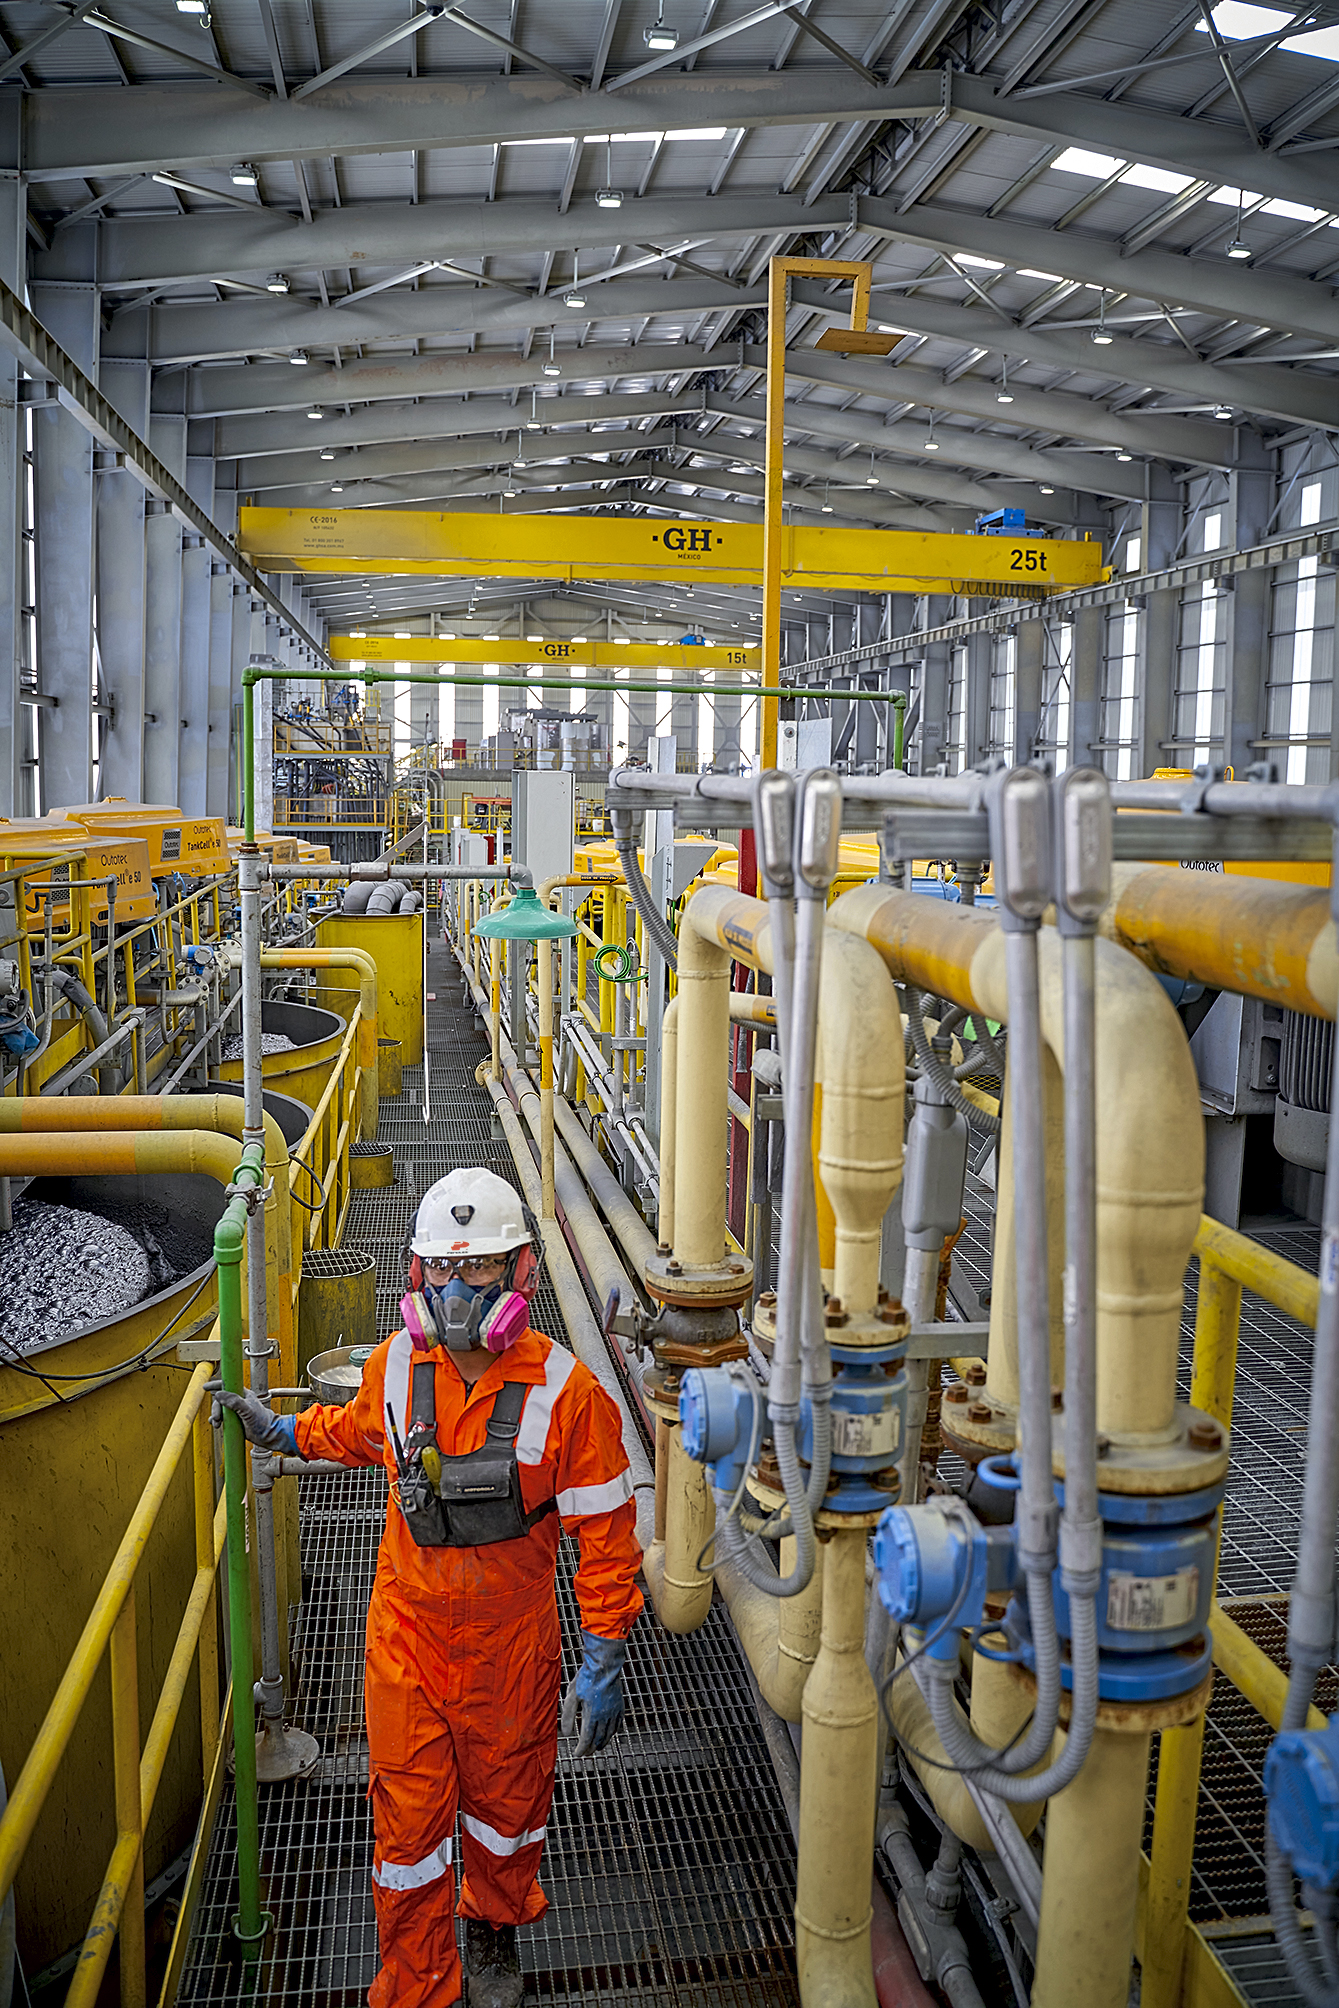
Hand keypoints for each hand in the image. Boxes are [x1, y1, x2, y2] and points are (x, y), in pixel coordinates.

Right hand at [210, 1387, 299, 1456]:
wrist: (268, 1435)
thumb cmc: (262, 1421)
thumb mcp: (248, 1410)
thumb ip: (234, 1401)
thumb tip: (218, 1394)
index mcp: (243, 1394)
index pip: (227, 1385)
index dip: (216, 1385)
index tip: (205, 1387)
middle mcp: (238, 1401)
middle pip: (220, 1400)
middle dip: (216, 1408)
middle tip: (217, 1418)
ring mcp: (236, 1411)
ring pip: (220, 1410)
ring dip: (215, 1416)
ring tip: (217, 1424)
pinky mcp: (234, 1421)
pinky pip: (221, 1419)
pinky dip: (216, 1421)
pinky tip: (216, 1425)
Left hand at [560, 1630, 626, 1758]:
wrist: (605, 1665)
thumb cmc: (587, 1678)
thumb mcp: (572, 1696)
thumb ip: (569, 1716)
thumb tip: (566, 1733)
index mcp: (592, 1715)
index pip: (586, 1739)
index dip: (581, 1749)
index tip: (576, 1754)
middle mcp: (605, 1717)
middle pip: (598, 1740)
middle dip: (591, 1749)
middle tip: (585, 1753)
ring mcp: (614, 1712)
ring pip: (609, 1735)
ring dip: (601, 1743)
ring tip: (596, 1747)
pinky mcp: (620, 1706)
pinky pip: (618, 1725)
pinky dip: (612, 1733)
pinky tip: (609, 1733)